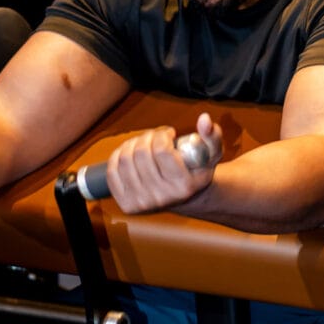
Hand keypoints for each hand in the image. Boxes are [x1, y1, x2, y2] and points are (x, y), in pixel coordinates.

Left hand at [106, 114, 222, 213]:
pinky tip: (131, 154)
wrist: (181, 196)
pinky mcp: (126, 203)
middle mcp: (162, 198)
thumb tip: (204, 119)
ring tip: (144, 144)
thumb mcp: (210, 152)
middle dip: (147, 136)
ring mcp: (142, 203)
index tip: (168, 134)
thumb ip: (211, 134)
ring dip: (133, 144)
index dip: (162, 134)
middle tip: (155, 137)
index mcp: (183, 186)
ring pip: (124, 159)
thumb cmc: (194, 170)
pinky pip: (112, 171)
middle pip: (141, 153)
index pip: (162, 150)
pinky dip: (118, 155)